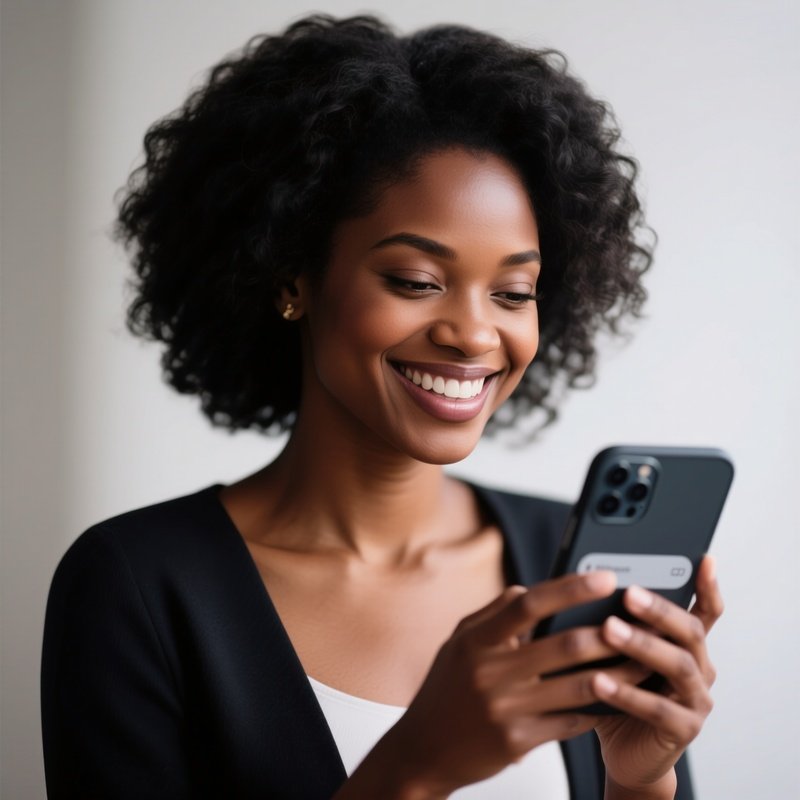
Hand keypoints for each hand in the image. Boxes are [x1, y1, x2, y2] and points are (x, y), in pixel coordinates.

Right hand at [368, 570, 644, 797]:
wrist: (423, 751)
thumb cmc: (445, 690)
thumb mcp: (459, 643)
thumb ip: (493, 614)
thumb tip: (529, 590)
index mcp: (476, 641)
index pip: (528, 604)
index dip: (570, 588)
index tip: (605, 578)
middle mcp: (490, 672)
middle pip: (563, 645)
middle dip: (609, 633)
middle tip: (641, 622)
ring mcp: (505, 710)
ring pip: (578, 686)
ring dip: (618, 673)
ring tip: (645, 661)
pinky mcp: (518, 742)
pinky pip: (571, 721)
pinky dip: (598, 709)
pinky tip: (619, 699)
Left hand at [592, 556, 722, 797]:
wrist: (624, 750)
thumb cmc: (616, 688)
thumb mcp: (614, 650)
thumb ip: (611, 618)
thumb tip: (576, 578)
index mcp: (687, 643)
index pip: (706, 609)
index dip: (708, 585)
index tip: (703, 558)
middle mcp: (700, 667)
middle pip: (689, 630)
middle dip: (659, 610)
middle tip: (628, 592)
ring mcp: (696, 699)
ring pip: (678, 665)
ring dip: (641, 644)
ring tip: (608, 629)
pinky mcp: (684, 730)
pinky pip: (658, 709)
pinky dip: (627, 693)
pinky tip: (599, 680)